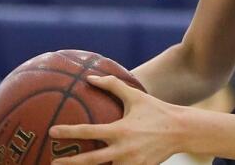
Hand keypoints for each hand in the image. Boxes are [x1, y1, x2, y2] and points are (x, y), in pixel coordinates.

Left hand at [49, 75, 181, 164]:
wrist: (182, 131)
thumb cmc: (156, 111)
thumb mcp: (136, 96)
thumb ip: (113, 86)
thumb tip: (90, 77)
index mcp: (120, 130)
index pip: (88, 132)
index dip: (68, 132)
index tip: (52, 132)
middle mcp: (123, 149)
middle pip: (90, 160)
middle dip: (70, 162)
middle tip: (52, 162)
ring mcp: (130, 163)